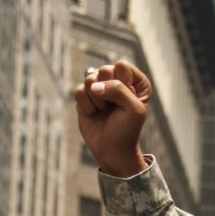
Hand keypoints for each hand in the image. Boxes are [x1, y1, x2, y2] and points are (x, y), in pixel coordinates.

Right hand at [74, 60, 151, 176]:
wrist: (112, 150)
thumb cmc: (127, 129)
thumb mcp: (133, 109)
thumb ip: (118, 90)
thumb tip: (93, 85)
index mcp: (136, 81)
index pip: (122, 66)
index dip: (122, 83)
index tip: (127, 100)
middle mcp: (118, 80)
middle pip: (104, 69)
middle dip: (107, 91)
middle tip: (114, 107)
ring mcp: (100, 87)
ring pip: (89, 78)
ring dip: (97, 100)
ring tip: (105, 111)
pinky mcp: (85, 96)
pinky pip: (78, 90)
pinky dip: (86, 105)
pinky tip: (94, 113)